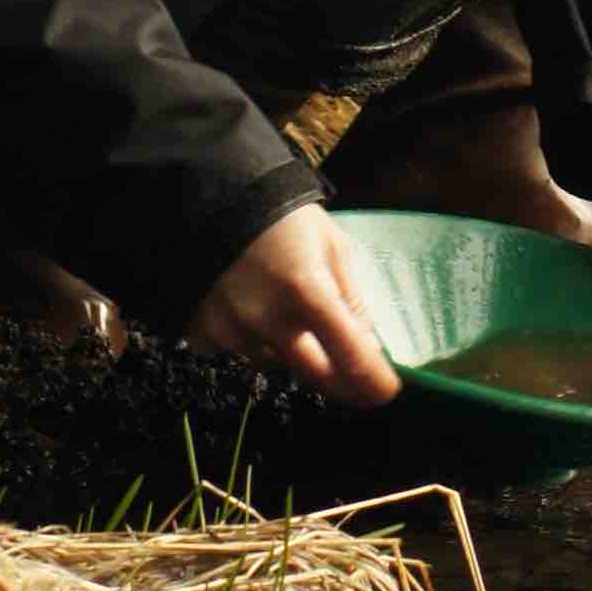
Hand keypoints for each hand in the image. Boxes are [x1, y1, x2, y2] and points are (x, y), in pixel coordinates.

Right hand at [181, 203, 400, 403]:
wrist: (207, 198)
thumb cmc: (281, 216)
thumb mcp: (330, 245)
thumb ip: (350, 298)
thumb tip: (370, 345)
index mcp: (307, 290)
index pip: (351, 356)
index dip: (373, 382)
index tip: (387, 392)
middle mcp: (268, 320)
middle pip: (317, 377)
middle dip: (344, 384)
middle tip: (359, 385)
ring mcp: (232, 331)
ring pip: (279, 364)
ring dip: (296, 354)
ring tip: (291, 314)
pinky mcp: (204, 335)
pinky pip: (243, 354)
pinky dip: (258, 343)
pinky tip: (255, 310)